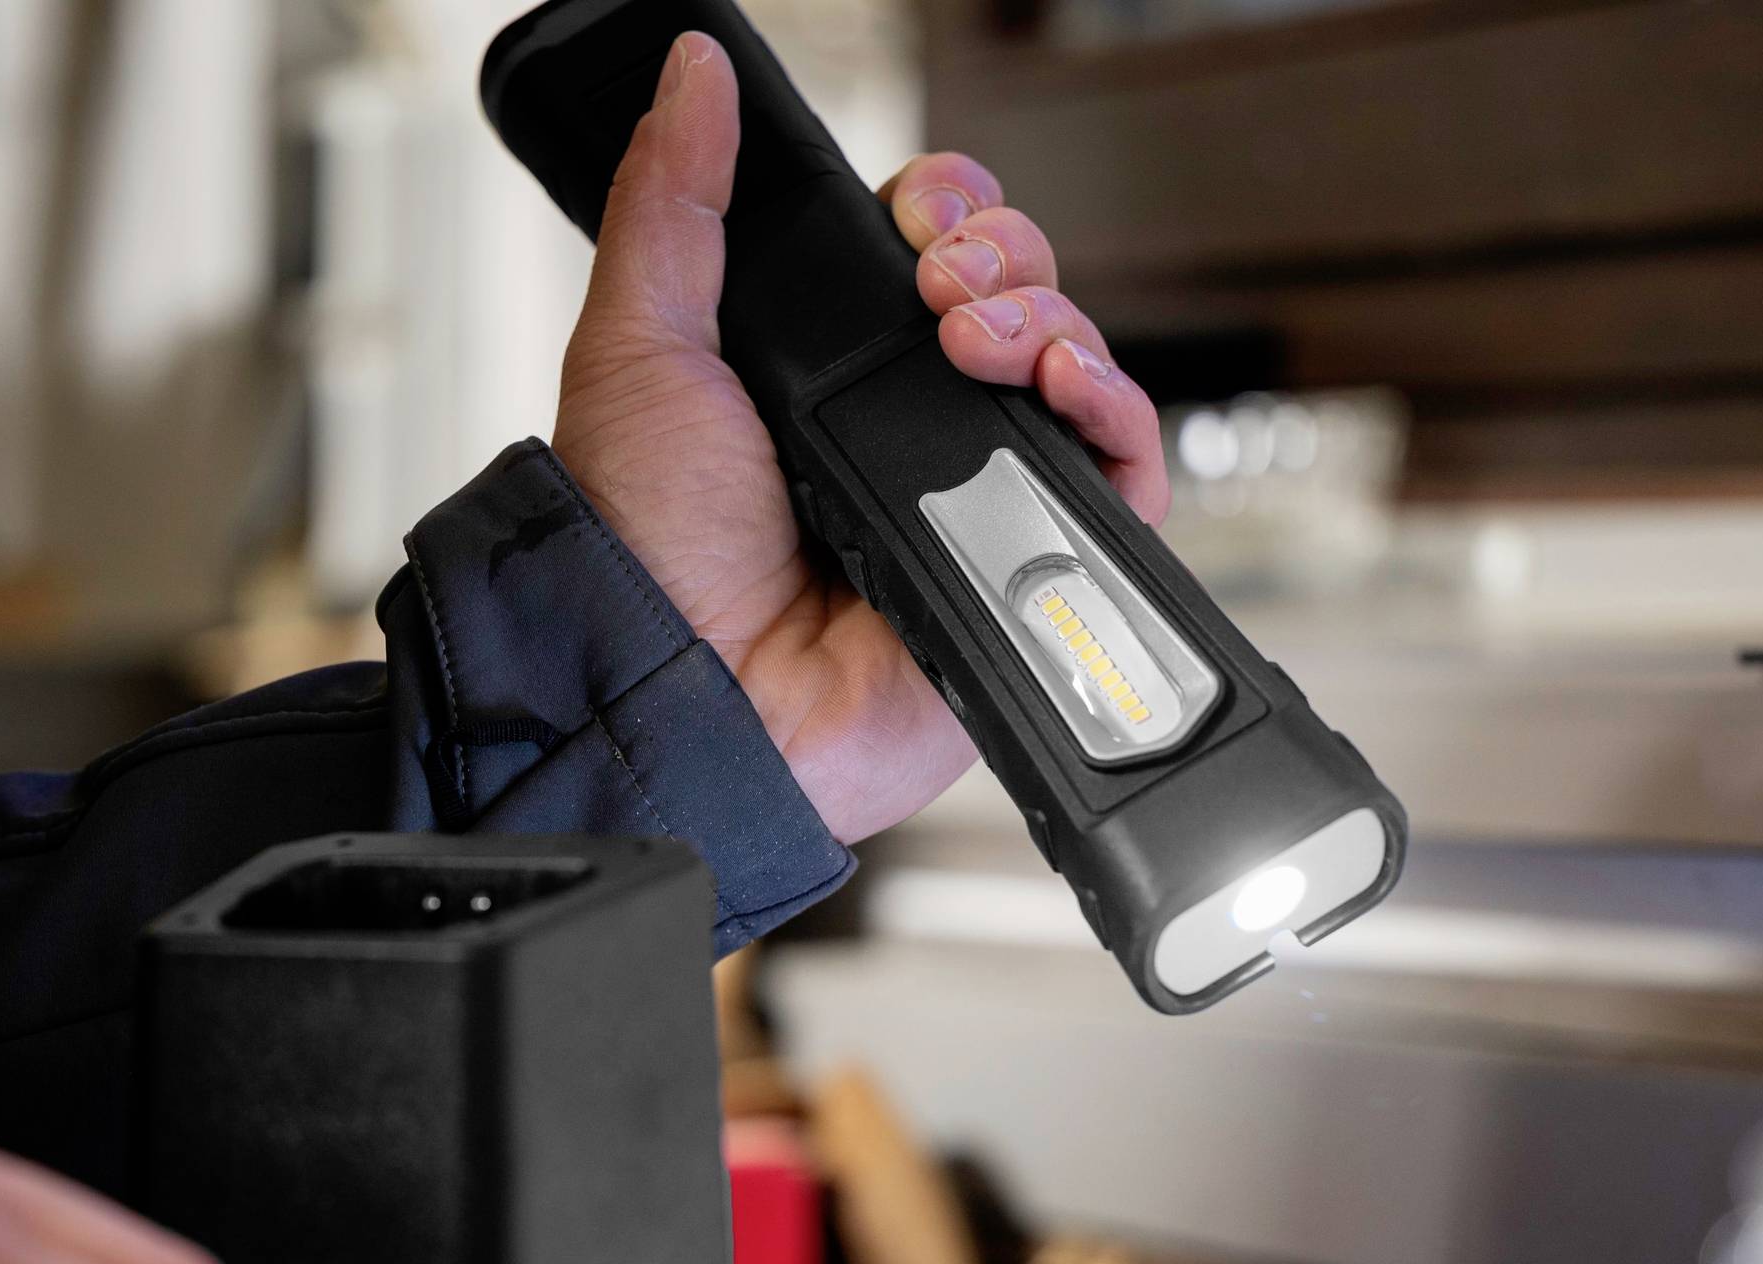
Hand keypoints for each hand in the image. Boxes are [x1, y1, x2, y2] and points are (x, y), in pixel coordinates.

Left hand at [551, 31, 1168, 846]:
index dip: (944, 212)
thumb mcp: (637, 344)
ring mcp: (975, 498)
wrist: (689, 687)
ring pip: (1074, 366)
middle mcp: (908, 429)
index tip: (912, 218)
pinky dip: (1114, 411)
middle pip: (1018, 293)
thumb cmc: (650, 550)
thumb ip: (674, 201)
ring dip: (1048, 319)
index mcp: (827, 372)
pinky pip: (1124, 476)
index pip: (931, 255)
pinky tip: (1060, 386)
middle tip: (940, 290)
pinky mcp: (1033, 569)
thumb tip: (692, 77)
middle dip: (998, 256)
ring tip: (980, 342)